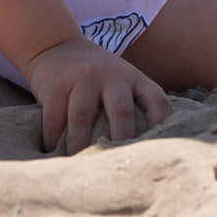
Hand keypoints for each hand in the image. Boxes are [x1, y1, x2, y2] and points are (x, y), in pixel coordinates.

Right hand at [25, 37, 171, 154]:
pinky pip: (55, 118)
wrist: (56, 46)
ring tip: (81, 168)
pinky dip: (53, 140)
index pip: (156, 100)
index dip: (162, 126)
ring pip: (83, 118)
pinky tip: (53, 154)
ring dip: (81, 147)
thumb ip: (134, 107)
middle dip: (122, 141)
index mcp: (133, 78)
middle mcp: (111, 76)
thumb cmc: (96, 77)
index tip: (159, 152)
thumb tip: (149, 153)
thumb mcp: (121, 81)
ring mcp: (82, 78)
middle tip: (120, 171)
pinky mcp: (56, 85)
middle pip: (121, 111)